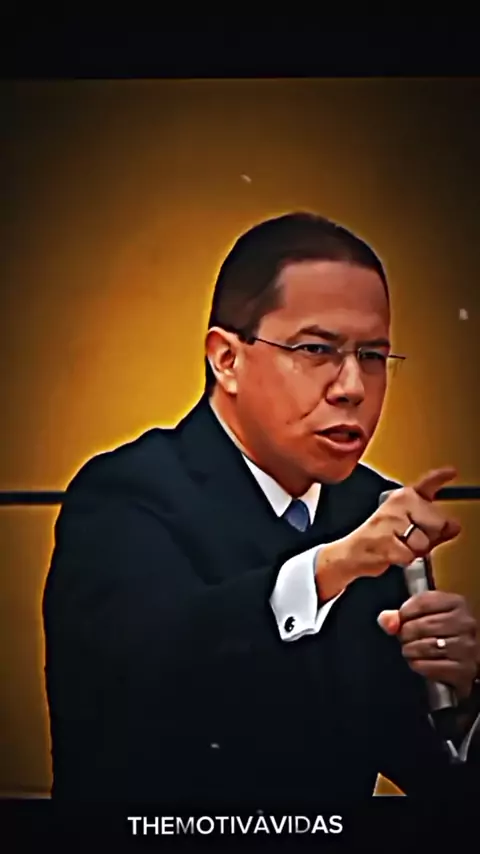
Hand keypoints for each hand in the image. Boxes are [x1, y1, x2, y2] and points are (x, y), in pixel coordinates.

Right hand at [315, 467, 461, 598]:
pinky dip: (403, 560)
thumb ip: (436, 528)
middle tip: (409, 538)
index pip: (427, 484)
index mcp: (403, 498)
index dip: (440, 477)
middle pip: (437, 522)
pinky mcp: (385, 541)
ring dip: (415, 551)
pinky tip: (391, 554)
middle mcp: (397, 504)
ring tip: (399, 546)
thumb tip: (455, 526)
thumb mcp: (411, 530)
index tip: (451, 471)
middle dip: (429, 537)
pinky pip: (410, 556)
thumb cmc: (381, 539)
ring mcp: (390, 522)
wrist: (351, 554)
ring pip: (424, 541)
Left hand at [378, 591, 478, 698]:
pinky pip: (431, 667)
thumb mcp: (423, 616)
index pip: (423, 602)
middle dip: (406, 634)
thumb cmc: (439, 632)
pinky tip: (417, 662)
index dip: (404, 613)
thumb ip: (401, 615)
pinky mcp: (464, 669)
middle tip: (404, 639)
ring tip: (409, 650)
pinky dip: (418, 665)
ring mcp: (467, 647)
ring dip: (410, 650)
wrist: (461, 659)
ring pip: (427, 647)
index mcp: (456, 603)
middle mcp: (466, 623)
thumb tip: (387, 621)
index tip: (399, 621)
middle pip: (423, 625)